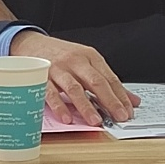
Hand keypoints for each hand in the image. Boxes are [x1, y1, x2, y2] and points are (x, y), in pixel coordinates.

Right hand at [9, 32, 139, 126]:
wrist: (31, 43)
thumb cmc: (61, 55)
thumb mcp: (86, 62)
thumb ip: (107, 81)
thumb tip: (133, 101)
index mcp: (90, 56)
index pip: (109, 78)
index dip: (120, 95)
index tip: (129, 111)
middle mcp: (75, 61)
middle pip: (95, 81)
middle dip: (109, 100)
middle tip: (119, 116)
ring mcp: (58, 68)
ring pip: (74, 88)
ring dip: (86, 106)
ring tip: (96, 121)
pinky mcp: (41, 76)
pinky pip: (50, 93)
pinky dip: (59, 106)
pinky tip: (67, 118)